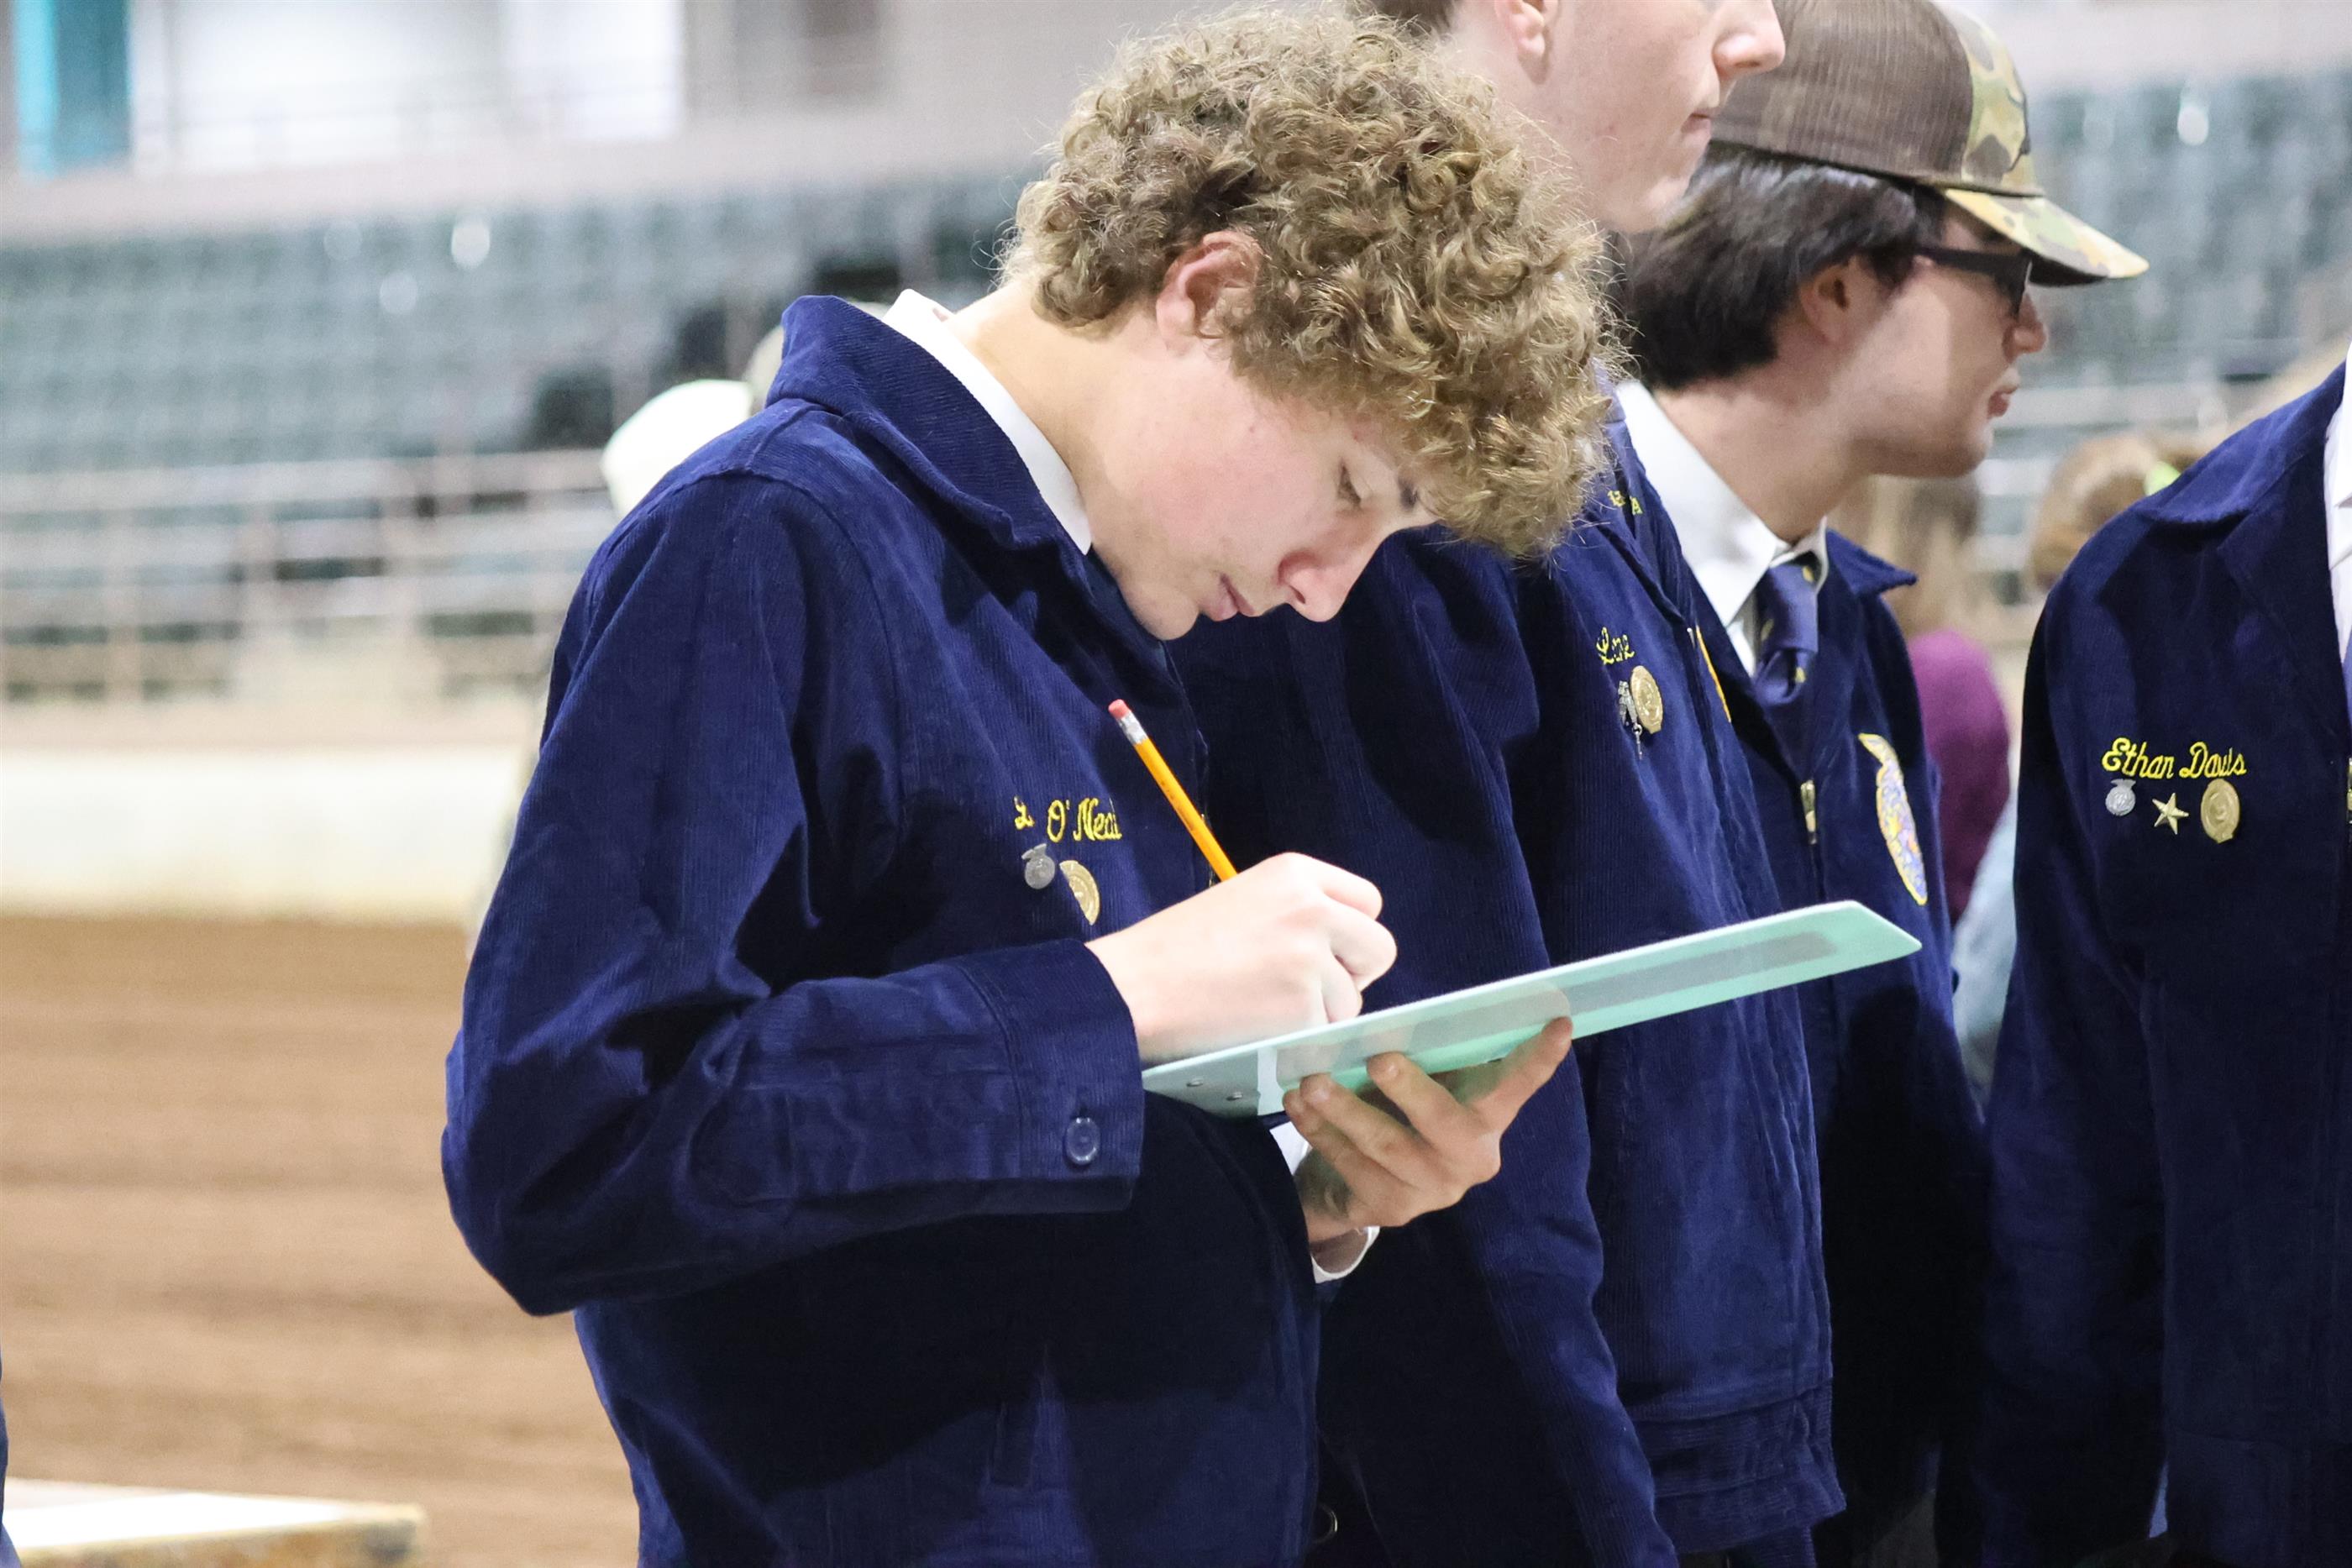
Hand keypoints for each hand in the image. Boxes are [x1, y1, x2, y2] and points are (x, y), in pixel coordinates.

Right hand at [1085, 853, 1395, 1063]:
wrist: (1135, 988)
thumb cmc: (1176, 947)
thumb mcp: (1244, 898)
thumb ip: (1297, 910)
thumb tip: (1342, 945)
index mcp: (1297, 873)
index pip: (1369, 902)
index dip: (1351, 933)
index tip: (1327, 952)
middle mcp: (1314, 909)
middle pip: (1379, 947)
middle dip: (1354, 973)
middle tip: (1310, 988)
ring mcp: (1312, 960)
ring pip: (1352, 999)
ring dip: (1320, 1012)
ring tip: (1264, 1007)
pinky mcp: (1304, 1009)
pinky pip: (1324, 1031)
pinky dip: (1299, 1038)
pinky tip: (1257, 1025)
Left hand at [1285, 1019, 1573, 1246]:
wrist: (1357, 1183)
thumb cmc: (1398, 1111)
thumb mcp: (1422, 1084)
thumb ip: (1424, 1059)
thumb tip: (1397, 1021)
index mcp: (1486, 1119)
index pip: (1515, 1086)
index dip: (1537, 1059)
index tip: (1558, 1023)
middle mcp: (1469, 1160)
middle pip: (1443, 1125)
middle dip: (1411, 1090)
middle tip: (1379, 1059)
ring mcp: (1429, 1191)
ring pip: (1385, 1147)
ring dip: (1344, 1110)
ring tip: (1311, 1080)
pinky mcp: (1388, 1211)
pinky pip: (1350, 1166)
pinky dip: (1319, 1131)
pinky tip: (1298, 1104)